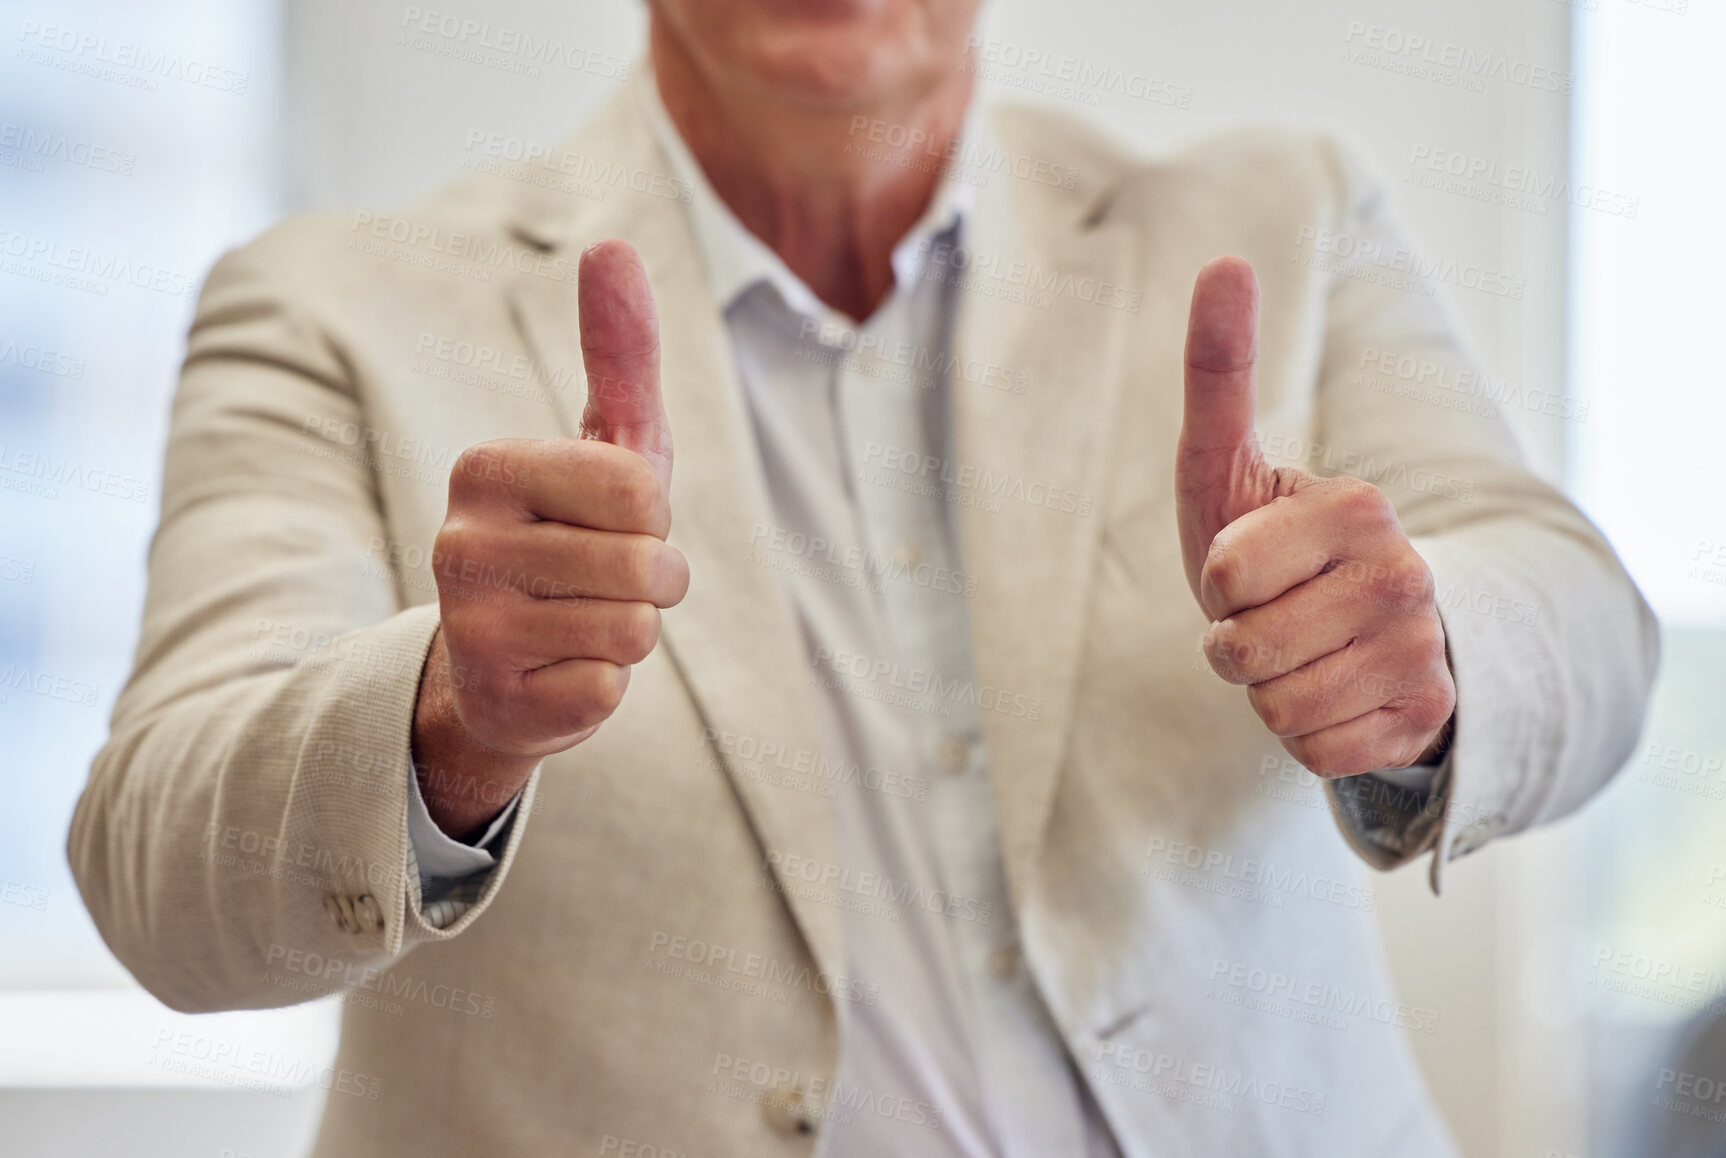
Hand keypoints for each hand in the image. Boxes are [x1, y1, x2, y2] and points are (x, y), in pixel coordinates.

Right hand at [411, 240, 688, 838]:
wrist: (509, 666)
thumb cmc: (577, 538)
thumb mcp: (608, 445)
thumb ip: (619, 352)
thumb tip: (613, 244)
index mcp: (487, 469)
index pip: (638, 489)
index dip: (653, 516)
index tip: (614, 524)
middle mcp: (459, 542)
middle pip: (645, 563)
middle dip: (653, 580)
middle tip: (604, 581)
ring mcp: (469, 626)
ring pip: (633, 630)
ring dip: (632, 634)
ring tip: (582, 623)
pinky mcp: (494, 698)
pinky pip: (609, 690)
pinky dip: (605, 686)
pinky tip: (559, 672)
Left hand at [1175, 257, 1453, 778]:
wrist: (1347, 629)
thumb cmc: (1265, 545)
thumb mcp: (1227, 463)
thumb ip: (1221, 368)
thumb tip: (1223, 261)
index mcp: (1358, 508)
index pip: (1226, 575)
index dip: (1214, 584)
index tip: (1244, 567)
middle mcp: (1407, 576)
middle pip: (1245, 652)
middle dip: (1233, 644)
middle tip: (1269, 617)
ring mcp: (1423, 651)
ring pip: (1278, 709)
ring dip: (1264, 691)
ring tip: (1297, 653)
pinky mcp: (1426, 718)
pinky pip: (1315, 753)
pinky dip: (1303, 735)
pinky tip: (1331, 694)